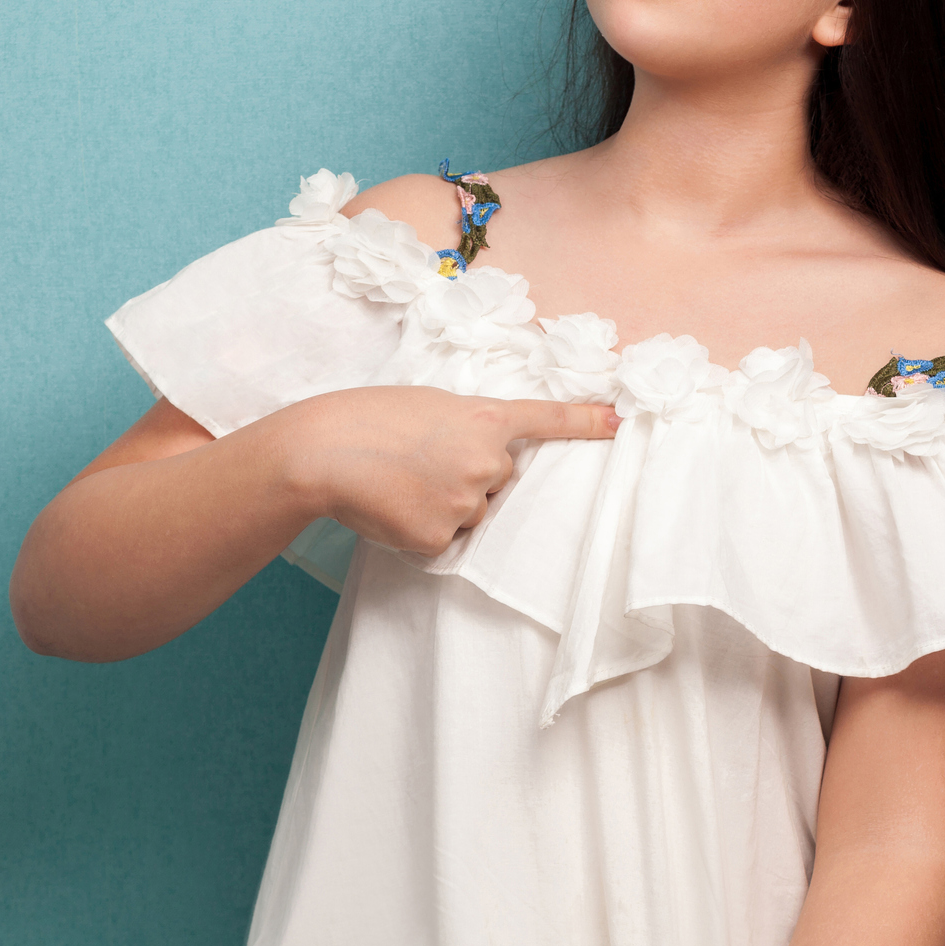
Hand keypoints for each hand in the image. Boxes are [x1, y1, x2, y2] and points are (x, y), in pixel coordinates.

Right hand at [277, 386, 619, 555]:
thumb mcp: (429, 406)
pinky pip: (445, 539)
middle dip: (470, 475)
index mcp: (485, 419)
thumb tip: (479, 461)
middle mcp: (488, 462)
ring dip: (445, 502)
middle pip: (499, 480)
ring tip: (401, 482)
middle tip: (422, 460)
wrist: (324, 451)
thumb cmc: (367, 418)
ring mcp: (468, 504)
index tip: (620, 422)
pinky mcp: (442, 539)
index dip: (587, 422)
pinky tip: (394, 506)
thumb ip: (466, 428)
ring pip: (472, 512)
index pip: (547, 420)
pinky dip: (422, 528)